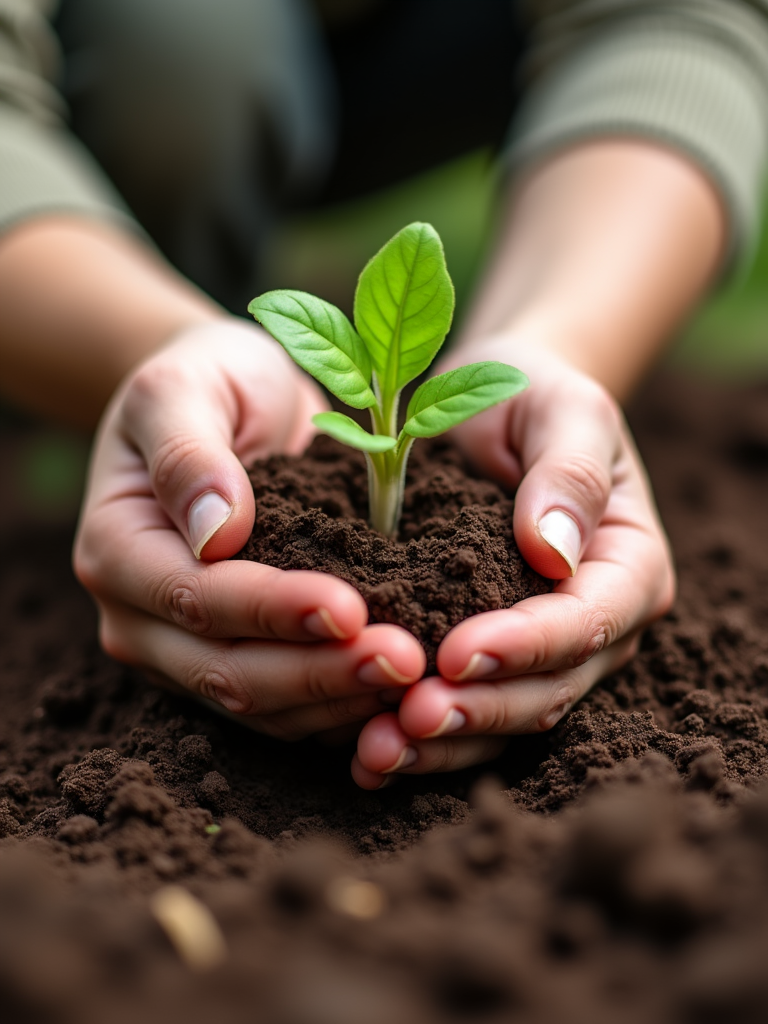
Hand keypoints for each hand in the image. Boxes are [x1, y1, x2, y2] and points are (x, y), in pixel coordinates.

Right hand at [74, 320, 425, 739]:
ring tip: (417, 676)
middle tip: (405, 659)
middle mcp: (139, 617)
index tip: (351, 607)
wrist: (228, 403)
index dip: (273, 609)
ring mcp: (182, 651)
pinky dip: (341, 703)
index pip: (196, 598)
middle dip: (319, 672)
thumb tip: (217, 534)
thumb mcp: (184, 386)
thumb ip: (189, 453)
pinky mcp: (232, 662)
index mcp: (117, 550)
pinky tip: (399, 688)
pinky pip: (286, 706)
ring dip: (339, 698)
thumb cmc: (206, 380)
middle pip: (228, 672)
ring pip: (261, 705)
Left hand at [351, 340, 674, 786]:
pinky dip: (422, 739)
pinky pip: (465, 708)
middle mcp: (595, 622)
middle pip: (547, 689)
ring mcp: (542, 649)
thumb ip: (569, 472)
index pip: (587, 621)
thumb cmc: (532, 394)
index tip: (456, 652)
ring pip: (503, 717)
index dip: (526, 645)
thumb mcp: (564, 407)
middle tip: (409, 719)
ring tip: (376, 753)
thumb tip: (555, 551)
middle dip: (479, 710)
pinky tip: (365, 753)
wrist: (492, 403)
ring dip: (444, 743)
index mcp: (627, 564)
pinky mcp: (490, 659)